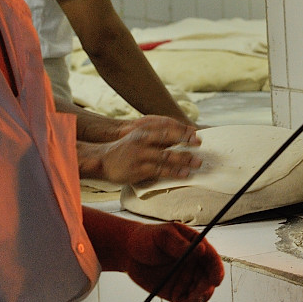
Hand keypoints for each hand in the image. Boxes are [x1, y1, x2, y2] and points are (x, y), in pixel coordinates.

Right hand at [79, 116, 201, 184]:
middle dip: (186, 141)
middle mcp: (142, 141)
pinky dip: (174, 172)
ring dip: (184, 159)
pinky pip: (160, 170)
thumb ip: (156, 137)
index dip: (183, 130)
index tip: (197, 133)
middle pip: (169, 139)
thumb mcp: (138, 137)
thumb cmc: (125, 149)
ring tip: (197, 162)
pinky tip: (184, 174)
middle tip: (200, 144)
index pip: (167, 127)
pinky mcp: (139, 169)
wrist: (102, 160)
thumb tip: (180, 137)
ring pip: (166, 156)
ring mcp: (141, 155)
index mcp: (143, 130)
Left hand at [123, 222, 224, 301]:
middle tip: (192, 300)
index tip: (215, 281)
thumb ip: (180, 244)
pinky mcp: (177, 294)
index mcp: (197, 248)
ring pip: (199, 297)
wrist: (130, 252)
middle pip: (208, 283)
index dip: (217, 271)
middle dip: (204, 293)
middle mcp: (196, 266)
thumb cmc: (148, 237)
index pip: (213, 260)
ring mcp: (187, 281)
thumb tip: (201, 250)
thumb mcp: (163, 236)